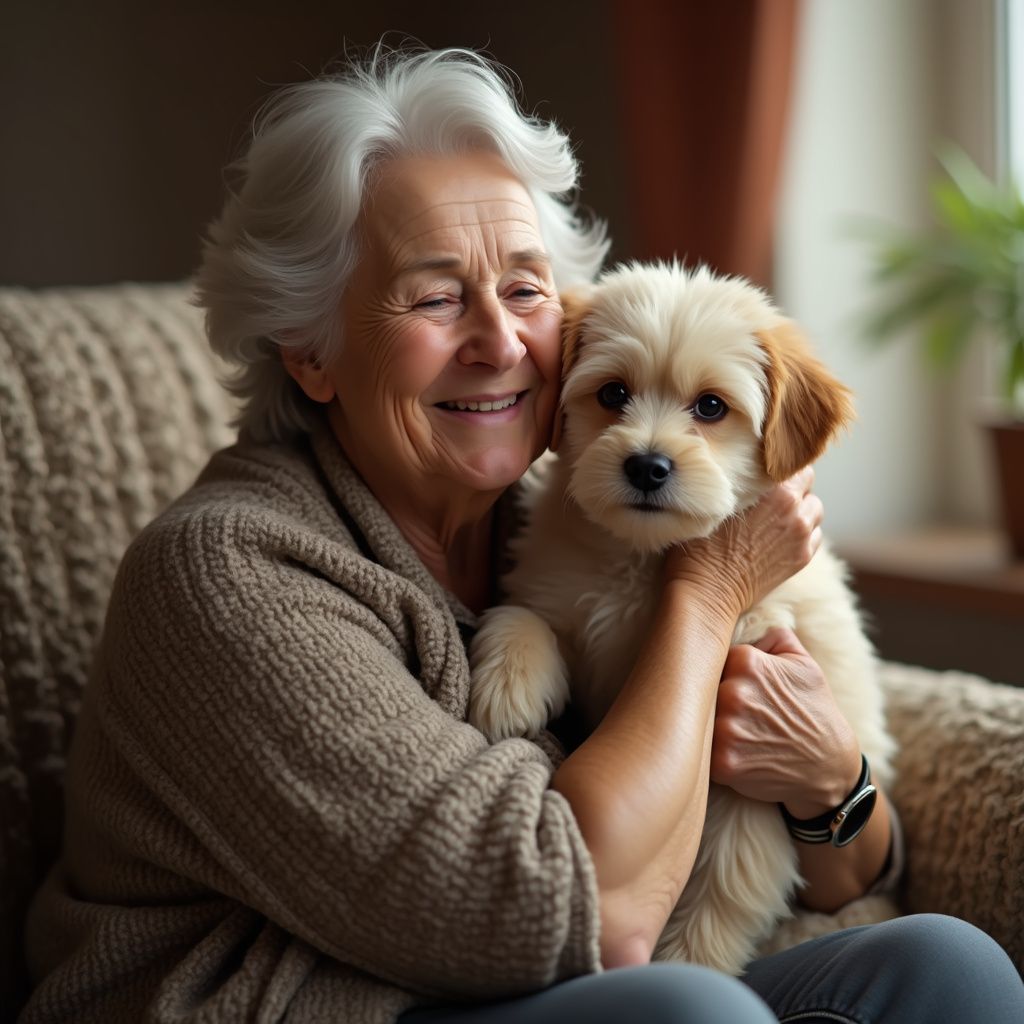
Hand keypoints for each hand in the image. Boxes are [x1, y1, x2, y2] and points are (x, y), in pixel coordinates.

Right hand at [664, 467, 822, 616]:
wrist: (708, 592)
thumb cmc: (700, 545)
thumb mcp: (714, 501)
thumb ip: (738, 480)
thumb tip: (742, 465)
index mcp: (774, 489)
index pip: (794, 462)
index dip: (780, 465)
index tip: (766, 470)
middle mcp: (794, 509)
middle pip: (808, 483)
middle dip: (792, 485)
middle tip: (769, 493)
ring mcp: (802, 536)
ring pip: (815, 509)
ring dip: (801, 509)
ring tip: (776, 516)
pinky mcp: (802, 558)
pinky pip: (815, 535)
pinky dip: (804, 533)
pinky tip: (780, 537)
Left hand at [710, 627, 860, 817]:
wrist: (829, 766)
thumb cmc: (813, 709)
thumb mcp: (803, 662)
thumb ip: (772, 635)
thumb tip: (741, 622)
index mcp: (746, 662)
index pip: (707, 657)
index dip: (718, 672)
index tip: (730, 684)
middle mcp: (733, 692)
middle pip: (699, 688)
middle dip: (710, 697)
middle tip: (731, 709)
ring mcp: (727, 729)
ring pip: (697, 718)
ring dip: (708, 724)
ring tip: (734, 730)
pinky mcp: (724, 762)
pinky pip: (701, 752)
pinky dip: (711, 752)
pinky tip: (733, 751)